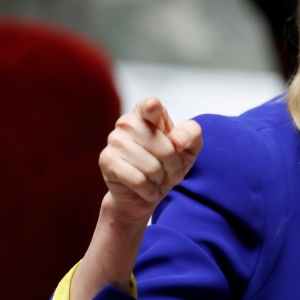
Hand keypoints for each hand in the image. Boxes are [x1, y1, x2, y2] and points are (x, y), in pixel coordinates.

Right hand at [99, 97, 202, 223]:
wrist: (147, 193)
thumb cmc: (167, 165)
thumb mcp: (188, 150)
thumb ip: (192, 136)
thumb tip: (178, 138)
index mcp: (148, 114)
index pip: (150, 106)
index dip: (152, 107)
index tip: (153, 106)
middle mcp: (128, 122)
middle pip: (165, 149)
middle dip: (174, 166)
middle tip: (171, 171)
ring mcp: (114, 140)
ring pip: (152, 167)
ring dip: (161, 179)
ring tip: (158, 179)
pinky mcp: (107, 160)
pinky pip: (138, 180)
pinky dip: (150, 190)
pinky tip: (148, 189)